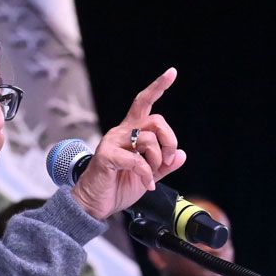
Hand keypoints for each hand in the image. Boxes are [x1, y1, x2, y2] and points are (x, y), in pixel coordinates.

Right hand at [71, 67, 186, 219]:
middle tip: (169, 160)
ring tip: (150, 176)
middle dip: (169, 140)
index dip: (158, 87)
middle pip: (156, 120)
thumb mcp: (148, 175)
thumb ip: (164, 165)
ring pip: (148, 140)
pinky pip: (136, 161)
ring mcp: (112, 142)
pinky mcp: (107, 156)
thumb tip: (182, 155)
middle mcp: (121, 132)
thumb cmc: (117, 187)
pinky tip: (146, 184)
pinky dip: (146, 175)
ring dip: (157, 161)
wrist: (94, 204)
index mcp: (130, 132)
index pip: (144, 103)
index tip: (172, 72)